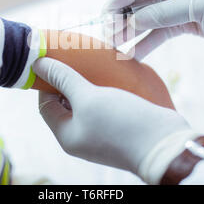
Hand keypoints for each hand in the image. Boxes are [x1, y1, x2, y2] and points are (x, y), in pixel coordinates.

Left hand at [33, 57, 197, 182]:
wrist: (166, 146)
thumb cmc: (121, 123)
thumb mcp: (88, 98)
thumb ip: (63, 79)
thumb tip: (37, 63)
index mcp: (67, 135)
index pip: (46, 105)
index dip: (47, 81)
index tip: (54, 59)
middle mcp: (81, 137)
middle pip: (66, 104)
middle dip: (67, 81)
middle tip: (74, 56)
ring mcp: (101, 134)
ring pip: (87, 104)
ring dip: (87, 84)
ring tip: (92, 62)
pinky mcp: (118, 128)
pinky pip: (104, 107)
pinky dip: (104, 91)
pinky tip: (111, 75)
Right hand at [103, 0, 203, 59]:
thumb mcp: (198, 5)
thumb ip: (163, 13)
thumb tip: (131, 22)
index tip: (106, 11)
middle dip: (125, 16)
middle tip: (107, 32)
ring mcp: (181, 4)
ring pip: (150, 17)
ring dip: (133, 31)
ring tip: (115, 46)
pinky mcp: (186, 22)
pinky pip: (161, 32)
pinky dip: (148, 42)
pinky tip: (134, 54)